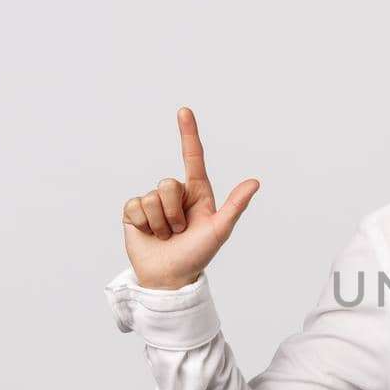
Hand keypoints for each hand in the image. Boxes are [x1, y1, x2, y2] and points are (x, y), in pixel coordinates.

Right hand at [120, 106, 259, 289]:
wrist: (169, 278)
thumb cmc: (197, 254)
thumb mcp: (220, 230)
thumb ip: (235, 205)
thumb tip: (255, 182)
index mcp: (197, 193)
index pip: (193, 158)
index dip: (188, 133)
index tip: (184, 111)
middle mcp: (175, 194)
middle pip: (168, 183)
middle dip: (174, 213)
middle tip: (180, 231)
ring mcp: (153, 202)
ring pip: (152, 197)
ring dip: (160, 222)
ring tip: (166, 236)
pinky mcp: (134, 212)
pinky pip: (135, 206)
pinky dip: (143, 224)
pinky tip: (149, 234)